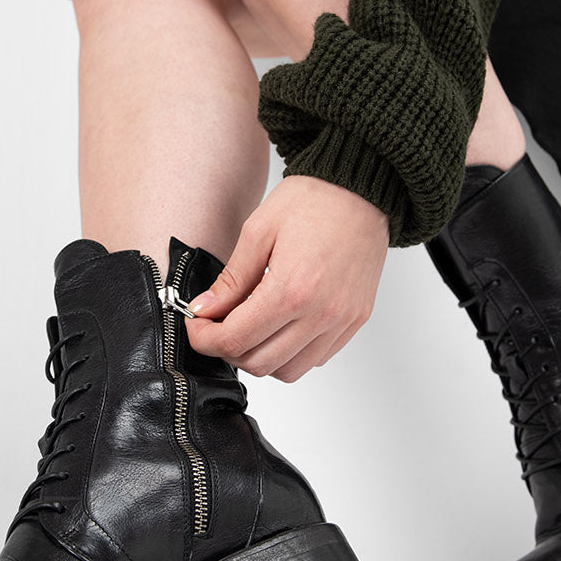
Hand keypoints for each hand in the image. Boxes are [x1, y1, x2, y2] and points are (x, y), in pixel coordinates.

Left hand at [184, 175, 389, 382]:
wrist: (362, 190)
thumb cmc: (314, 200)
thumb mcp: (258, 231)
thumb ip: (231, 280)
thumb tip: (204, 311)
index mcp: (292, 290)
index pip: (235, 340)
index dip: (205, 340)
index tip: (197, 326)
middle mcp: (321, 313)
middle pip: (259, 363)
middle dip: (228, 349)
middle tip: (218, 325)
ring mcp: (342, 321)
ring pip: (289, 371)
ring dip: (261, 356)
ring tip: (251, 326)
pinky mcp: (356, 321)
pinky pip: (317, 358)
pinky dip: (292, 352)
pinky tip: (282, 324)